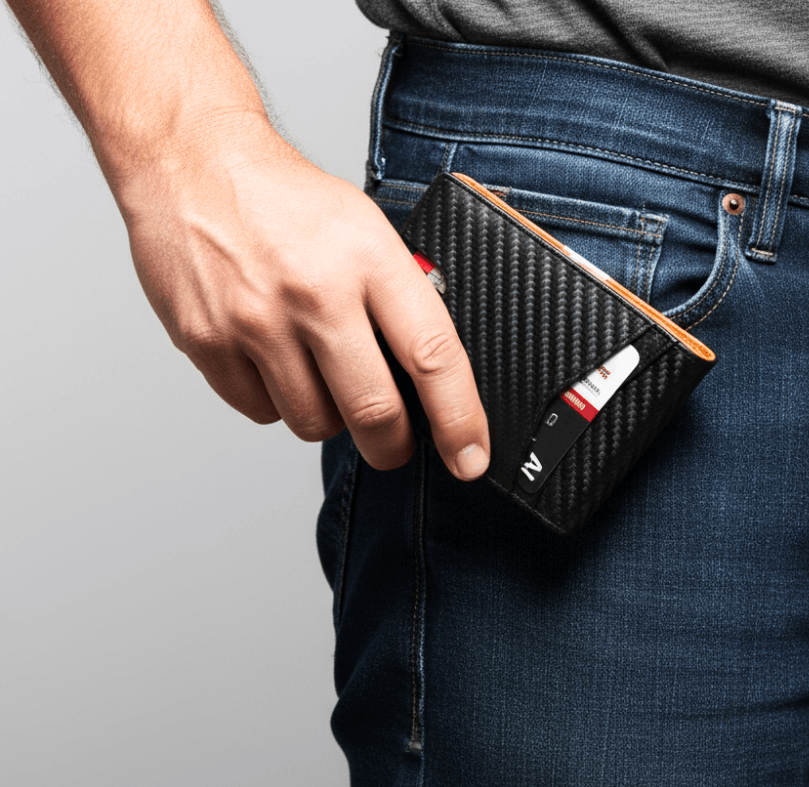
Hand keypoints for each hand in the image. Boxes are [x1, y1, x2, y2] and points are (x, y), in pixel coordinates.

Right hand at [118, 122, 489, 479]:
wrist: (191, 160)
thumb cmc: (287, 201)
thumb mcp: (364, 229)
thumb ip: (398, 299)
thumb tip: (432, 376)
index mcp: (368, 258)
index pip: (433, 357)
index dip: (459, 420)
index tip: (470, 458)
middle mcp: (314, 292)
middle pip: (374, 413)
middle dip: (393, 446)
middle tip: (395, 443)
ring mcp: (257, 320)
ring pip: (315, 424)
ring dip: (329, 417)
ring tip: (319, 372)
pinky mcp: (208, 342)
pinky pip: (262, 413)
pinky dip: (276, 402)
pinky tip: (273, 360)